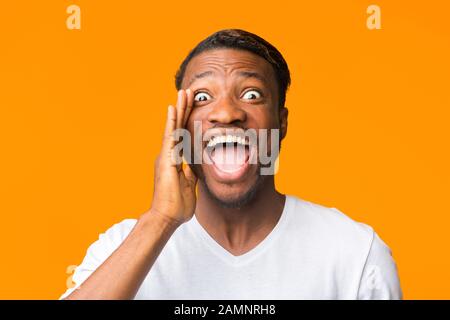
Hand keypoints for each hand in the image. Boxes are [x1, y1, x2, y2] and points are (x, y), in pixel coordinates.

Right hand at [150, 89, 196, 225]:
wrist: (167, 218)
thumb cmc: (176, 205)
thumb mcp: (189, 184)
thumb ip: (190, 172)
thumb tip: (194, 165)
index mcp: (175, 159)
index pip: (183, 134)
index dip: (188, 119)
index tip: (194, 104)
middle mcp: (168, 154)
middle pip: (178, 126)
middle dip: (184, 108)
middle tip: (188, 91)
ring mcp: (165, 156)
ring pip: (173, 127)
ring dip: (179, 109)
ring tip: (183, 92)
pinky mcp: (165, 160)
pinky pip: (169, 138)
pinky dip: (171, 122)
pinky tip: (173, 109)